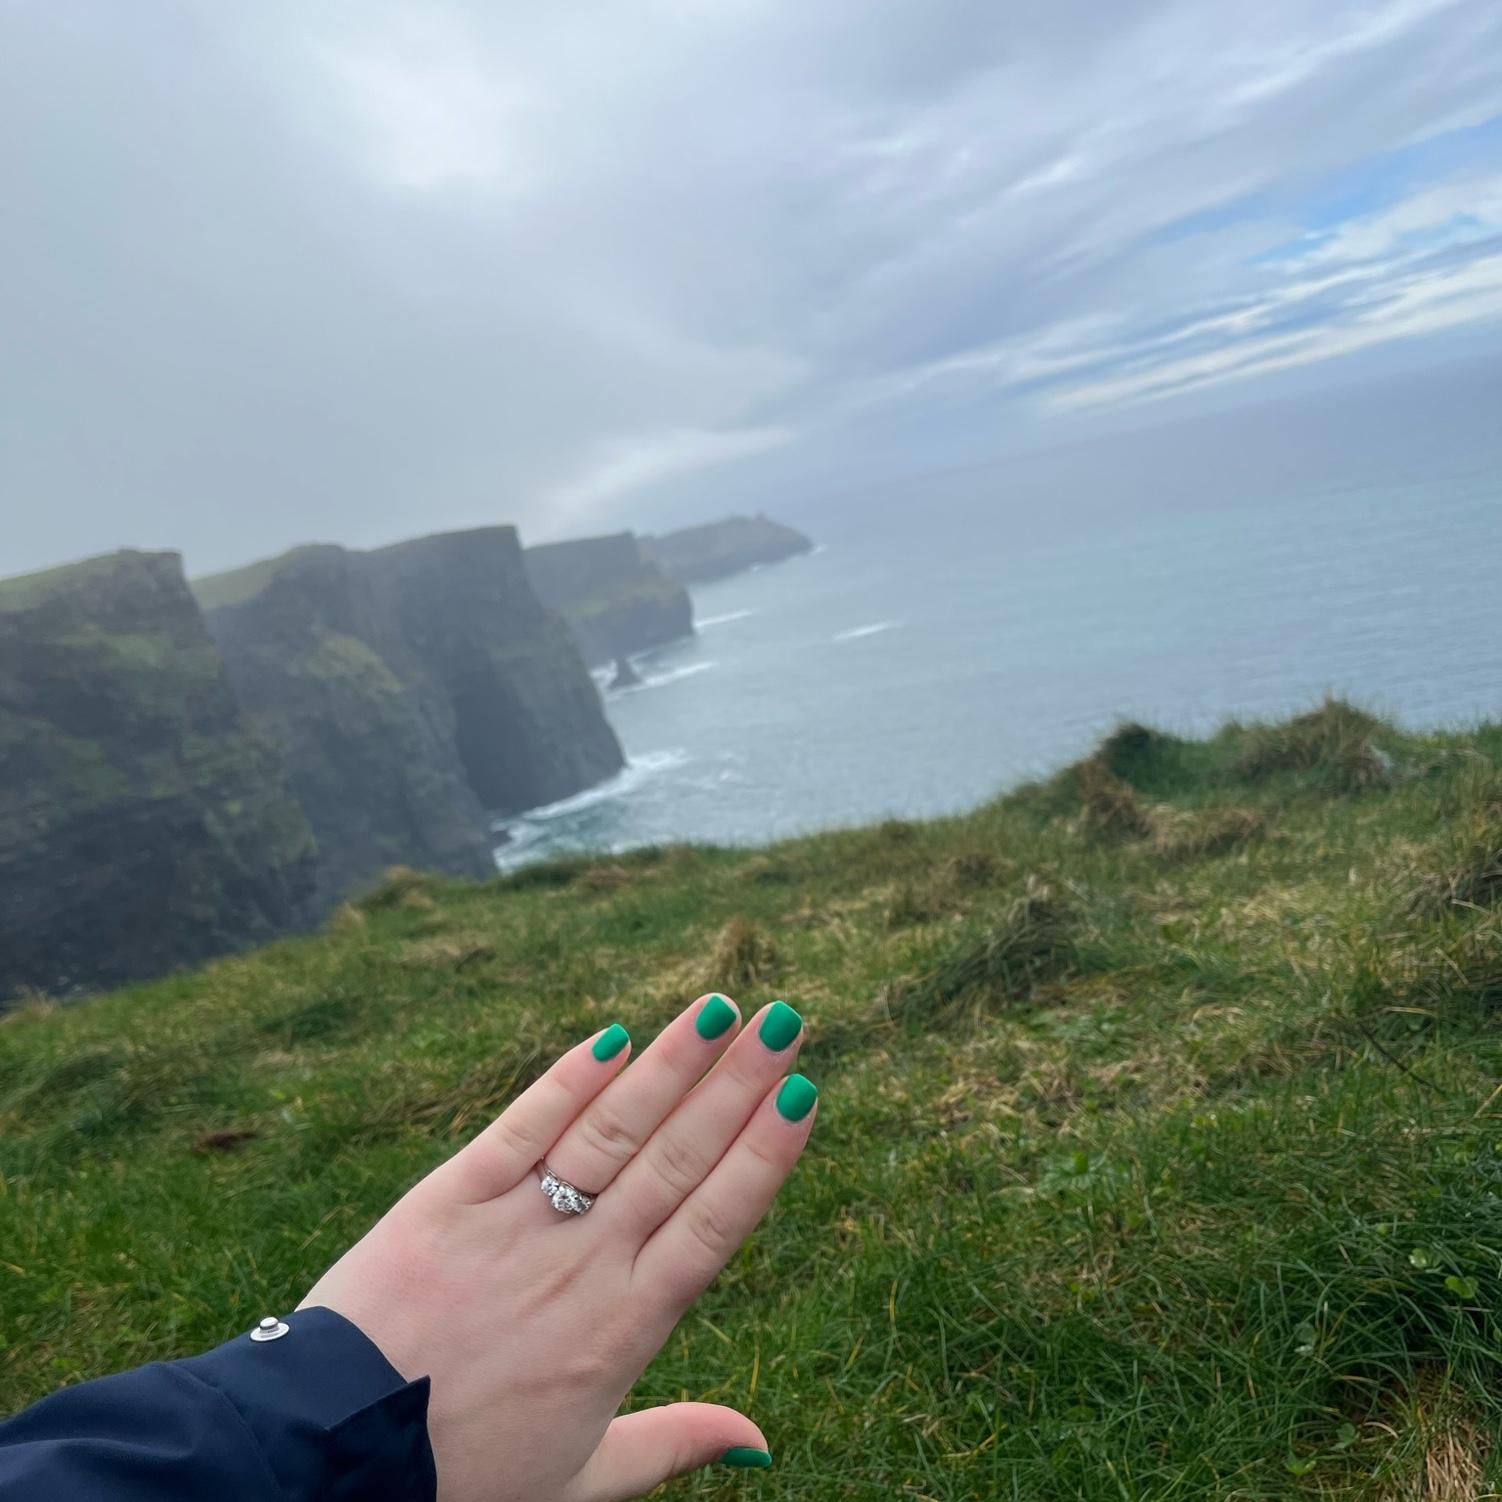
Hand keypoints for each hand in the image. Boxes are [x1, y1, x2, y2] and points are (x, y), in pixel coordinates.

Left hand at [299, 993, 815, 1500]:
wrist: (332, 1457)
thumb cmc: (461, 1477)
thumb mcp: (581, 1481)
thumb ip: (674, 1444)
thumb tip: (762, 1440)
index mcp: (625, 1327)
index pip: (715, 1223)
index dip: (763, 1155)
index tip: (805, 1094)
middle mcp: (584, 1263)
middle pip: (679, 1159)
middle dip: (738, 1084)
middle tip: (785, 1019)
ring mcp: (518, 1224)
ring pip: (612, 1130)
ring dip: (670, 1065)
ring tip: (720, 1009)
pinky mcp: (452, 1197)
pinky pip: (520, 1128)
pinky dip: (566, 1080)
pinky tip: (612, 1036)